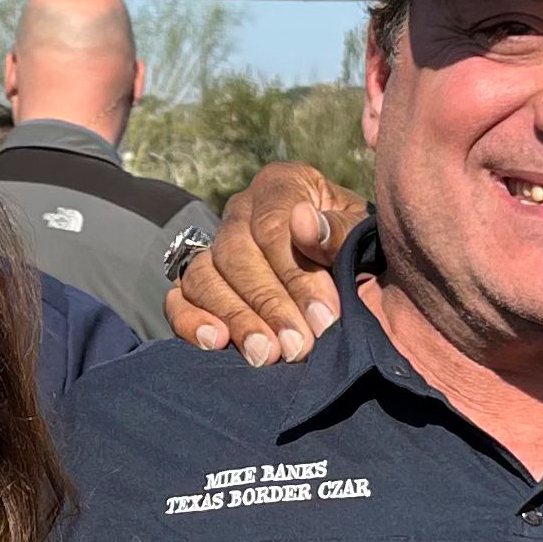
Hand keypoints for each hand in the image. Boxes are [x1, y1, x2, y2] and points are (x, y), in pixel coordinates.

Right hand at [167, 161, 366, 363]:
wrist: (354, 276)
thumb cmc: (360, 250)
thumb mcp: (364, 235)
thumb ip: (341, 231)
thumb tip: (304, 224)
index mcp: (281, 185)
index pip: (272, 227)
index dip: (297, 276)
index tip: (325, 317)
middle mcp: (239, 211)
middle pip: (236, 254)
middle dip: (269, 305)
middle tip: (299, 347)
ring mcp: (213, 247)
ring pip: (204, 276)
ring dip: (236, 319)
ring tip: (266, 356)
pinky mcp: (196, 284)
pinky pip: (178, 299)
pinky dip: (190, 321)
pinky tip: (215, 343)